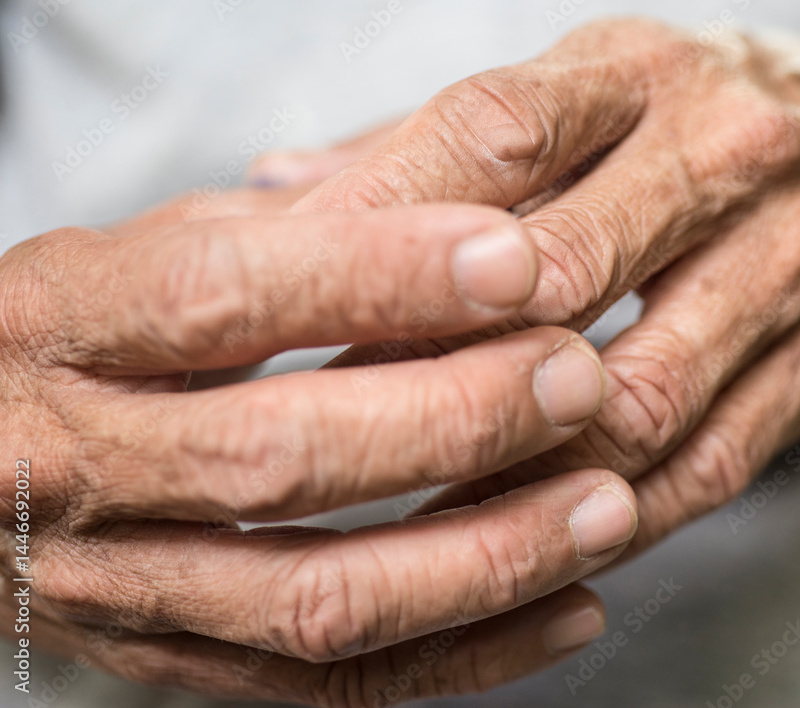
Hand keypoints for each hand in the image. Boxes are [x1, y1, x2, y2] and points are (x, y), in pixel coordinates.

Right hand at [0, 198, 639, 704]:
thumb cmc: (78, 333)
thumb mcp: (143, 248)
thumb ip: (278, 234)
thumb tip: (453, 208)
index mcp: (64, 327)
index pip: (223, 296)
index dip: (378, 275)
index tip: (513, 257)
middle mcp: (79, 468)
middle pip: (281, 457)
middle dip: (454, 419)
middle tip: (578, 377)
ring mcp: (127, 585)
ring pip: (318, 598)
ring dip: (482, 558)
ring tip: (604, 507)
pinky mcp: (177, 662)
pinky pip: (330, 686)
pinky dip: (465, 658)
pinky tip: (566, 610)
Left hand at [287, 19, 799, 556]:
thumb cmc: (692, 122)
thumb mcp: (578, 91)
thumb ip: (426, 145)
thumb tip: (278, 192)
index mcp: (638, 74)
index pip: (497, 134)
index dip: (384, 216)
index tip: (288, 292)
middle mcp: (720, 158)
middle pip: (565, 264)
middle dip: (439, 349)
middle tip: (330, 408)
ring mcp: (777, 271)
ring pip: (632, 394)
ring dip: (515, 457)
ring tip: (410, 492)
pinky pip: (695, 469)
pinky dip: (596, 514)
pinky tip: (518, 535)